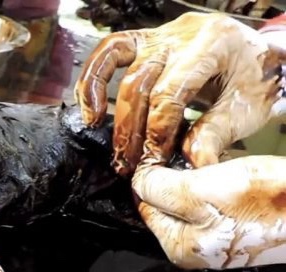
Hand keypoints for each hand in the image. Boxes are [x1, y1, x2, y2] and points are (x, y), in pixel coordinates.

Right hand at [74, 12, 285, 175]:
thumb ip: (216, 133)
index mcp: (211, 45)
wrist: (258, 56)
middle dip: (130, 128)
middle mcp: (180, 35)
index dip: (157, 131)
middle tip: (127, 161)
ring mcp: (159, 35)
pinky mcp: (145, 40)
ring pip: (118, 62)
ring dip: (101, 97)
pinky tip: (88, 103)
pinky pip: (110, 50)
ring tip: (94, 127)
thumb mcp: (246, 107)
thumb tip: (192, 162)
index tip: (153, 158)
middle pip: (140, 82)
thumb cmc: (254, 78)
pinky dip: (93, 76)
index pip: (170, 93)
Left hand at [131, 155, 285, 269]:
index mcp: (179, 246)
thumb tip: (138, 181)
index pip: (144, 204)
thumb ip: (160, 189)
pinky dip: (216, 177)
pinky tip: (229, 169)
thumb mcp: (199, 192)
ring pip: (191, 194)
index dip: (148, 175)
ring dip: (195, 174)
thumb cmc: (266, 201)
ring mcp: (219, 234)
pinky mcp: (240, 221)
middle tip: (187, 154)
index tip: (157, 152)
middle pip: (166, 200)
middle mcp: (195, 246)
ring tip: (211, 162)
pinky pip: (215, 194)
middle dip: (172, 175)